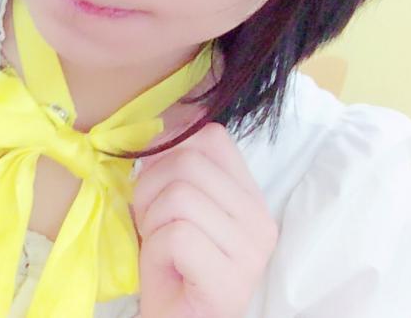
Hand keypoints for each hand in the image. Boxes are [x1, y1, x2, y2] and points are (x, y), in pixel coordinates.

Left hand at [133, 122, 278, 317]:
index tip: (154, 179)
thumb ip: (172, 169)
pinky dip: (154, 252)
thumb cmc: (169, 267)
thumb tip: (155, 129)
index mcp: (249, 197)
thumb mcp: (170, 206)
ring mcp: (251, 253)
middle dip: (150, 189)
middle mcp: (260, 220)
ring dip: (150, 222)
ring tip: (159, 248)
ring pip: (179, 196)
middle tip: (151, 225)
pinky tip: (166, 271)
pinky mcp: (230, 281)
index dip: (169, 148)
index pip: (212, 137)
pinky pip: (175, 236)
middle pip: (188, 162)